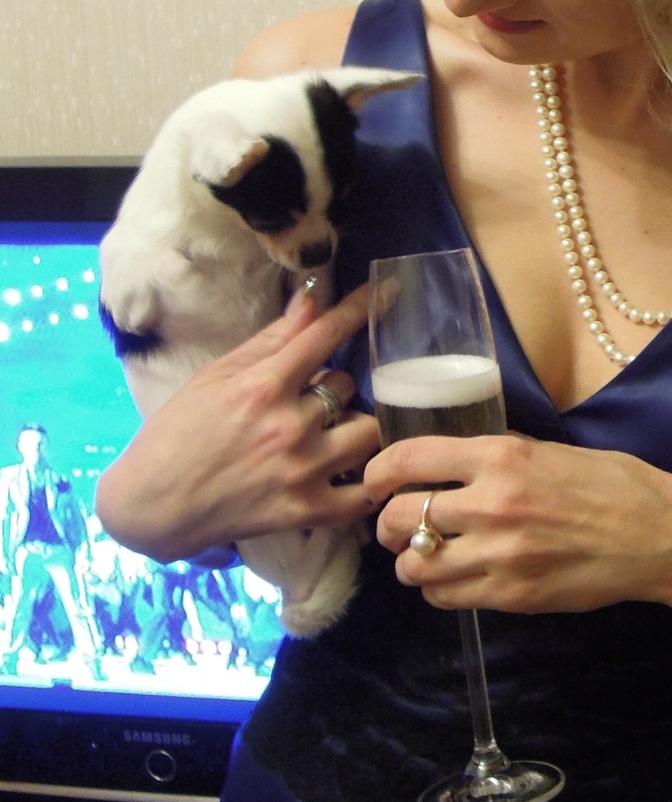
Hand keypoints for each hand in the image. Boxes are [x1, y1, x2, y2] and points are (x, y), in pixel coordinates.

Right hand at [96, 286, 380, 560]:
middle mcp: (288, 424)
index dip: (358, 308)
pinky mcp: (307, 511)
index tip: (387, 290)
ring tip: (332, 434)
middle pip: (349, 386)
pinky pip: (364, 493)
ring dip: (354, 428)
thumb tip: (311, 297)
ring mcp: (301, 470)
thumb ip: (271, 339)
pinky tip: (356, 473)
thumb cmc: (178, 433)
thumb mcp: (216, 375)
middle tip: (312, 399)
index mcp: (263, 385)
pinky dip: (368, 482)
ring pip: (368, 433)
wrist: (152, 505)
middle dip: (335, 387)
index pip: (325, 336)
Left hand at [365, 430, 671, 614]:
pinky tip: (454, 577)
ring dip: (411, 560)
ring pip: (415, 564)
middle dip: (389, 522)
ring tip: (424, 555)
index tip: (375, 480)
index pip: (407, 460)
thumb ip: (498, 453)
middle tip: (397, 524)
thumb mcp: (549, 449)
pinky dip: (438, 588)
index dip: (377, 471)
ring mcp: (500, 554)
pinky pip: (446, 596)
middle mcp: (492, 503)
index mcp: (501, 457)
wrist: (660, 535)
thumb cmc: (614, 483)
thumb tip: (452, 457)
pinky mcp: (512, 595)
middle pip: (400, 516)